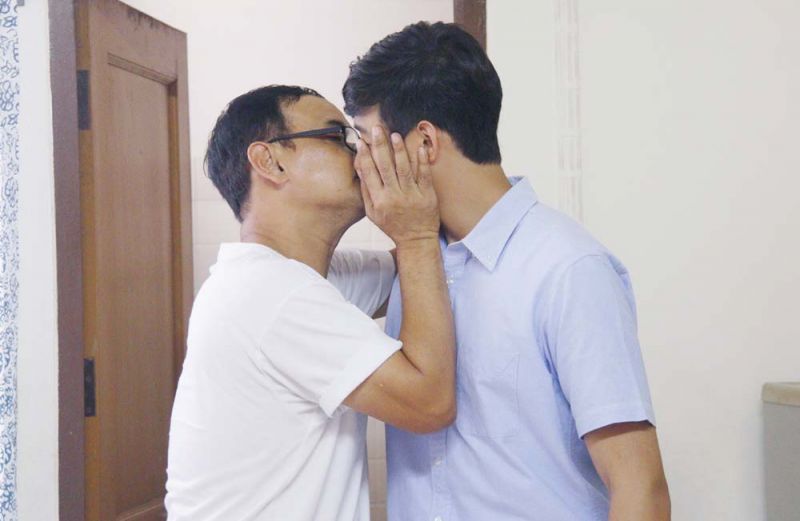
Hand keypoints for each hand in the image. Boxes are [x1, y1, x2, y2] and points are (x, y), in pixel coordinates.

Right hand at [355, 126, 439, 245]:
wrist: (416, 239)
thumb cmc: (392, 225)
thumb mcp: (372, 212)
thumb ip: (366, 190)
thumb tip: (360, 166)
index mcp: (379, 201)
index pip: (370, 173)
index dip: (365, 155)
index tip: (361, 141)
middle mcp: (394, 197)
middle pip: (385, 166)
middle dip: (380, 146)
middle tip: (377, 129)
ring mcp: (411, 195)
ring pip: (404, 168)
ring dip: (399, 150)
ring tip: (394, 135)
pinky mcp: (427, 195)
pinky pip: (424, 175)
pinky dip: (422, 161)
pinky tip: (419, 147)